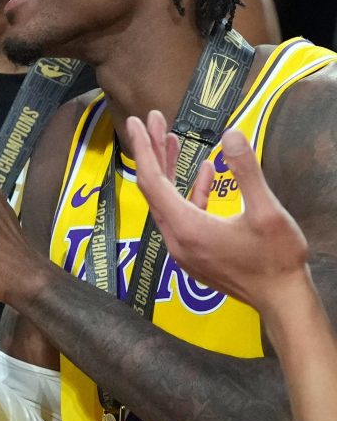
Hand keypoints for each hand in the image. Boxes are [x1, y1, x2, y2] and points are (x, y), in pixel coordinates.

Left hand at [129, 113, 309, 310]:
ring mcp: (184, 247)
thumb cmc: (277, 259)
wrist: (283, 300)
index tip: (137, 121)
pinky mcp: (195, 252)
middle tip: (152, 120)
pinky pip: (183, 214)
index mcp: (186, 227)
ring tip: (172, 139)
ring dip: (169, 169)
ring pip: (167, 201)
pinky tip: (203, 172)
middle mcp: (176, 238)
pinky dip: (189, 191)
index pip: (152, 180)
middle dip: (153, 152)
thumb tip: (231, 134)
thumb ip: (246, 171)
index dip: (144, 148)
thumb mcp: (266, 211)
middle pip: (155, 188)